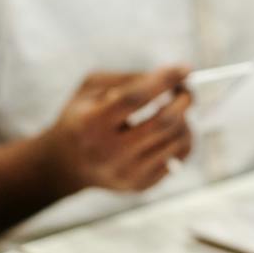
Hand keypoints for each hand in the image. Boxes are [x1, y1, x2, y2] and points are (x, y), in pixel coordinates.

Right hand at [45, 66, 191, 196]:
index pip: (135, 98)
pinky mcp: (140, 184)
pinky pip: (178, 158)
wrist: (66, 164)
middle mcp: (109, 152)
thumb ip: (125, 79)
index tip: (185, 68)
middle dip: (184, 100)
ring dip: (186, 119)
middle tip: (187, 89)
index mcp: (92, 123)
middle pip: (163, 122)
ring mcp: (127, 172)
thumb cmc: (81, 117)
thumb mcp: (89, 89)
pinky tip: (174, 129)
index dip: (163, 80)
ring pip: (176, 141)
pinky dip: (183, 139)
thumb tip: (169, 79)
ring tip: (179, 109)